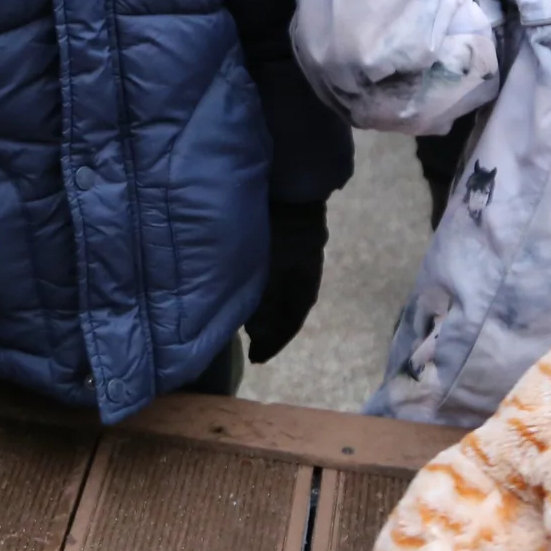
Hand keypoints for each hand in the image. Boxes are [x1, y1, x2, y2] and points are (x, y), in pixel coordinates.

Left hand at [247, 200, 327, 361]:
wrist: (290, 191)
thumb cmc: (280, 235)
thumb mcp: (270, 273)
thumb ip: (264, 305)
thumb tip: (260, 336)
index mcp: (305, 289)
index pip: (290, 325)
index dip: (273, 343)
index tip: (257, 358)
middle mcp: (303, 278)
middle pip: (285, 312)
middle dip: (269, 328)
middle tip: (249, 341)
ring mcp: (296, 261)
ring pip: (279, 295)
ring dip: (265, 309)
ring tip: (245, 318)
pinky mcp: (285, 246)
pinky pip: (274, 279)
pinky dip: (263, 290)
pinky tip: (249, 289)